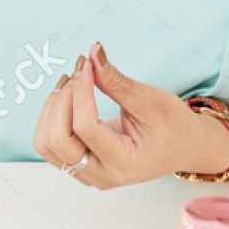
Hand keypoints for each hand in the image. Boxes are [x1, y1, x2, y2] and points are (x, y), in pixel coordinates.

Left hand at [33, 42, 228, 188]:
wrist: (182, 146)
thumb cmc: (172, 125)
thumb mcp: (150, 101)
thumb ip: (117, 81)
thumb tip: (92, 52)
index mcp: (126, 164)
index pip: (86, 128)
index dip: (80, 93)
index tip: (87, 66)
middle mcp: (102, 176)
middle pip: (57, 140)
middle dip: (62, 100)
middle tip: (79, 72)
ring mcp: (87, 174)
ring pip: (46, 143)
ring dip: (51, 108)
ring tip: (71, 81)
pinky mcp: (78, 164)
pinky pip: (49, 142)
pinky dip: (51, 115)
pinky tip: (68, 94)